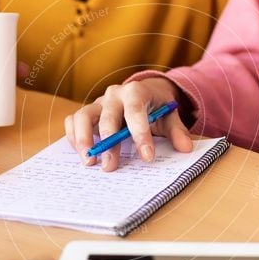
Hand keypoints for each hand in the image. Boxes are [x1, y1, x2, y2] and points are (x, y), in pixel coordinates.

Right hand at [65, 78, 193, 171]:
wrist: (145, 92)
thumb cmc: (156, 107)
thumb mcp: (170, 115)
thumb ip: (177, 131)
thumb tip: (186, 148)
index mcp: (136, 92)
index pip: (136, 112)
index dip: (140, 135)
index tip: (146, 157)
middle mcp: (114, 95)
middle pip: (107, 118)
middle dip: (108, 144)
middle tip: (110, 167)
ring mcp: (99, 102)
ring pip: (83, 116)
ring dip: (82, 140)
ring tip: (88, 161)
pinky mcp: (88, 112)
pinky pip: (73, 120)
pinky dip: (73, 136)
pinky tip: (81, 153)